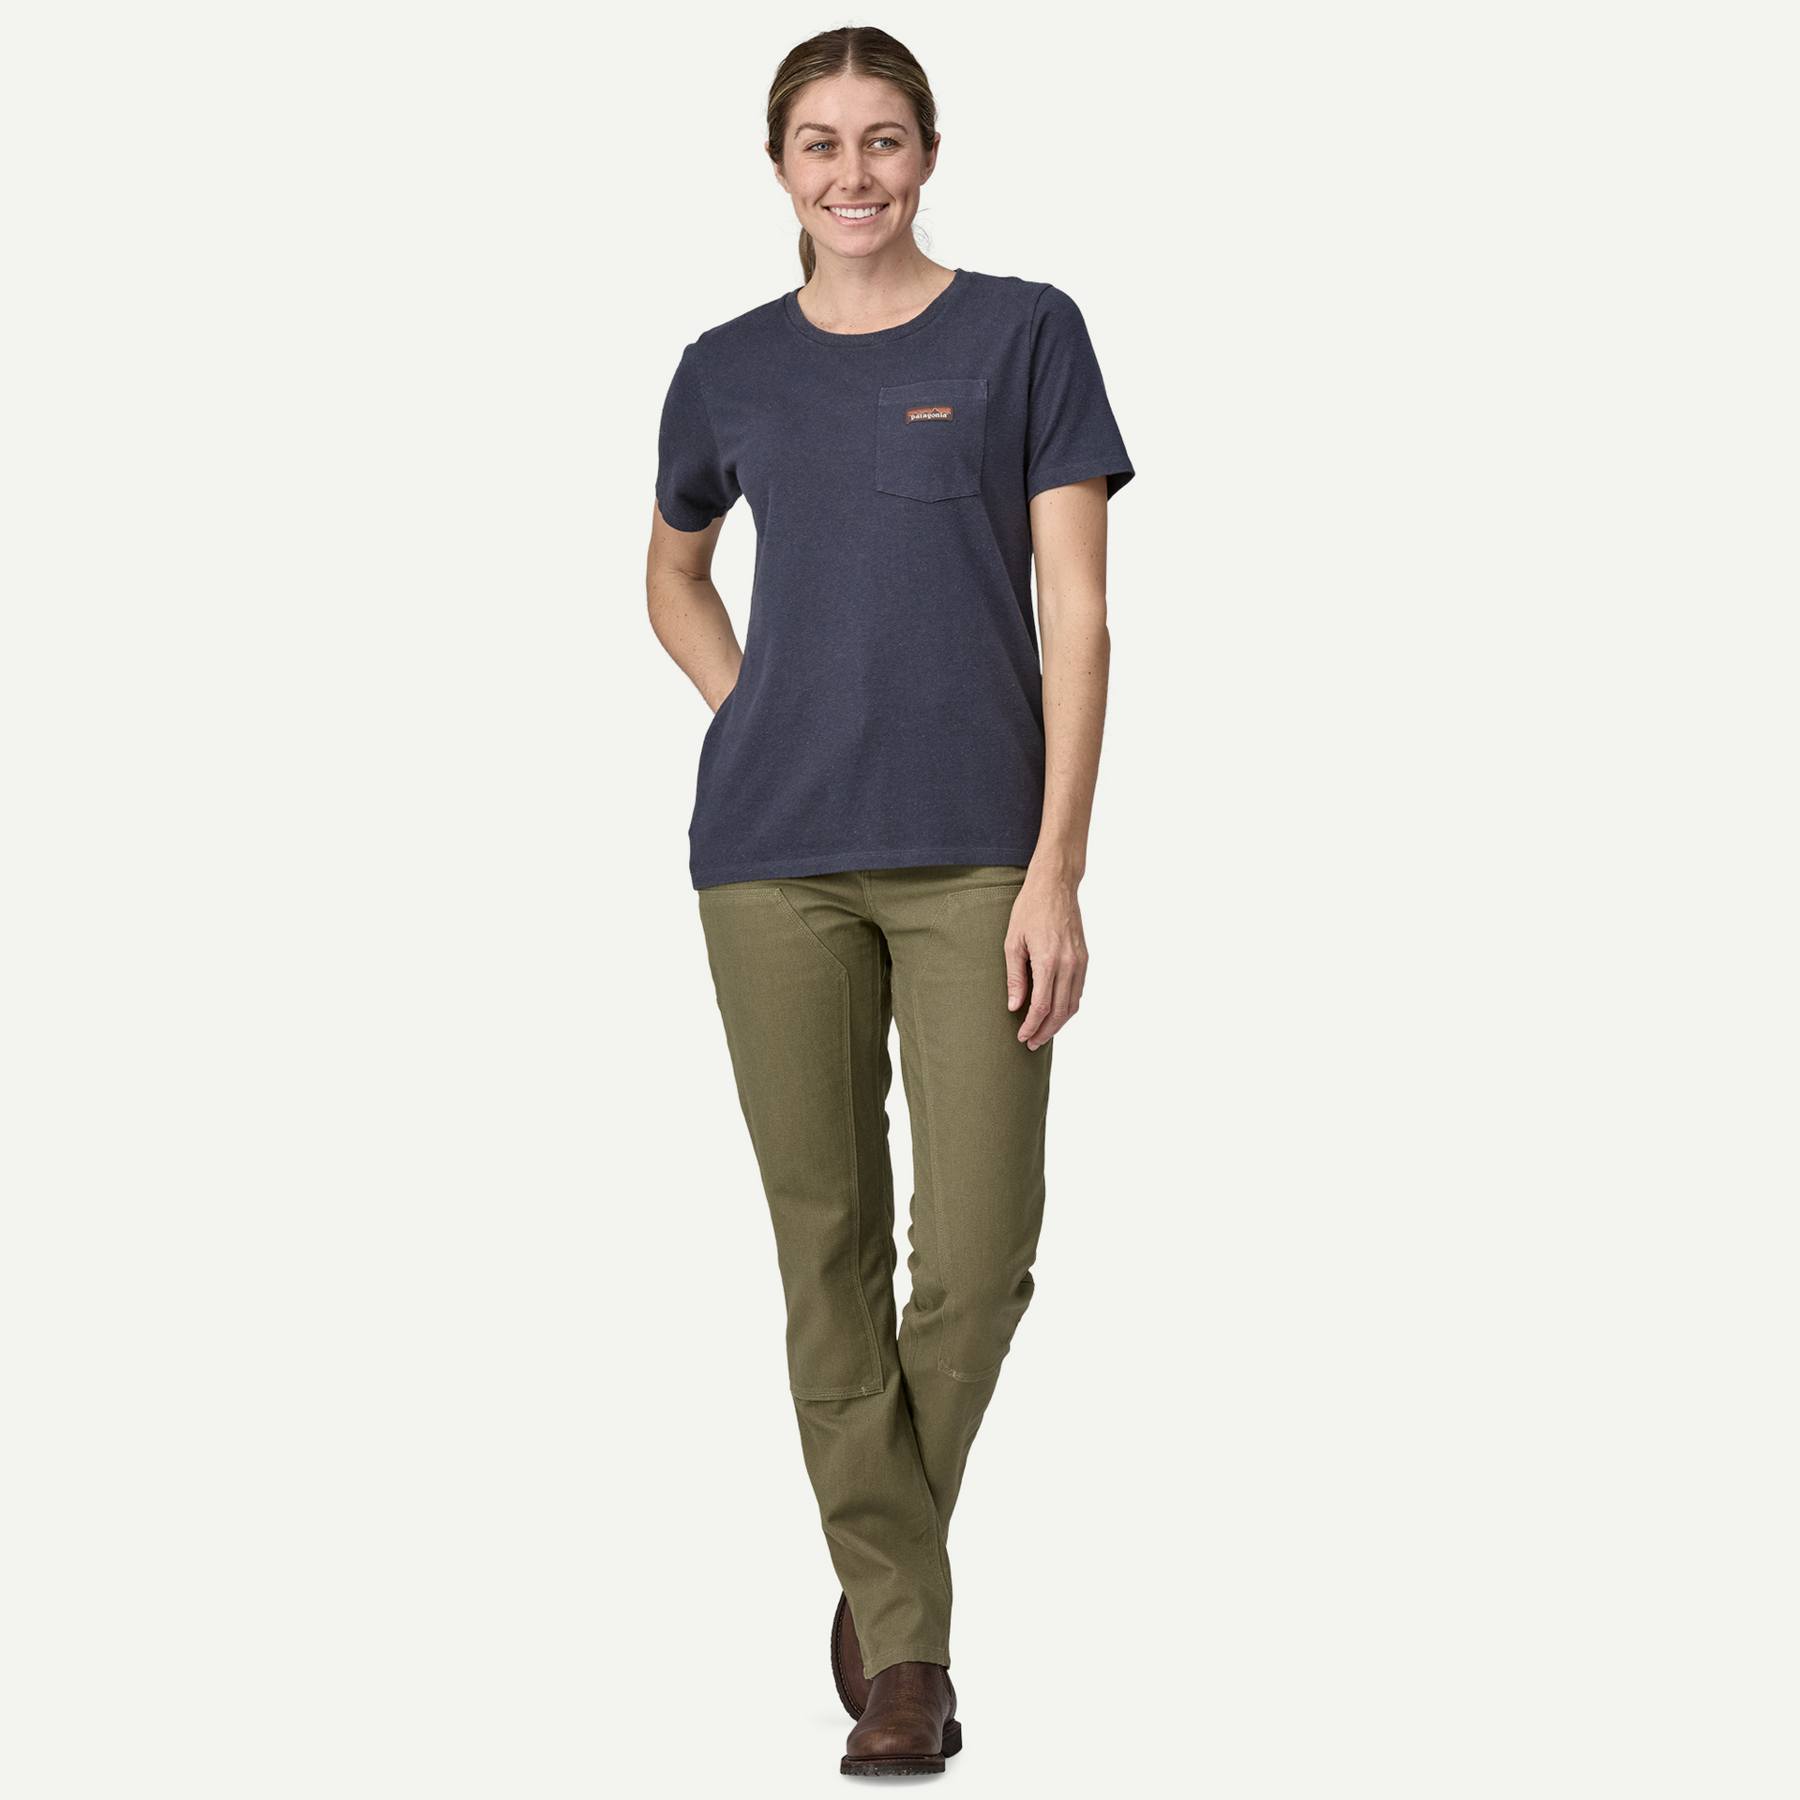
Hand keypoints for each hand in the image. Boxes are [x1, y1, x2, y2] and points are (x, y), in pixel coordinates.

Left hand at [1005, 872, 1088, 1050]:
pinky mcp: (1085, 958)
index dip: (1031, 1026)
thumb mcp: (1013, 943)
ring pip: (1073, 1005)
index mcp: (1048, 961)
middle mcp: (1068, 965)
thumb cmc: (1029, 909)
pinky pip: (1079, 991)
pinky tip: (1056, 1013)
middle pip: (1059, 1011)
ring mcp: (1080, 962)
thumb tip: (1014, 1006)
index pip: (1041, 1006)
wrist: (1055, 886)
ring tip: (1043, 1034)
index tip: (1021, 1036)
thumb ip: (1015, 977)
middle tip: (1031, 1043)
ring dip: (1058, 1024)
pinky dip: (1068, 1008)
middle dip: (1045, 1031)